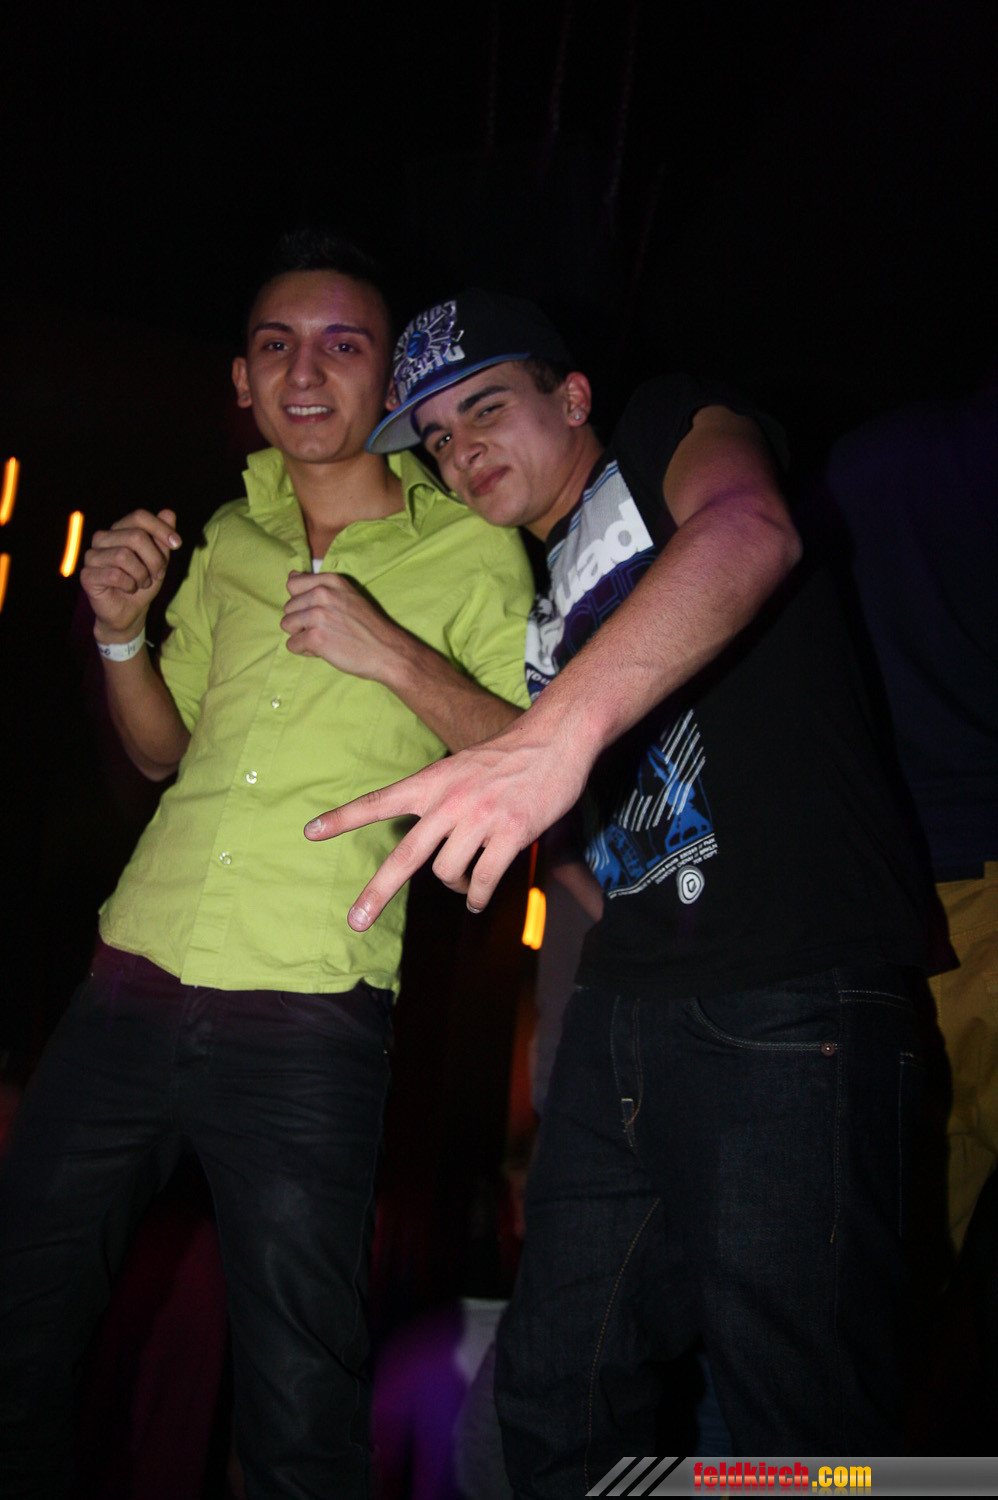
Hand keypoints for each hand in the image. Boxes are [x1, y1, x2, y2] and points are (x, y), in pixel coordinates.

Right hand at [81, 509, 180, 640]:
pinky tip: (129, 589)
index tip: (177, 544)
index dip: (160, 528)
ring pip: (124, 555)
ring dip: (142, 574)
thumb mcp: (159, 560)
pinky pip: (114, 574)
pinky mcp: (87, 576)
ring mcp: (92, 556)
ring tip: (142, 583)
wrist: (129, 613)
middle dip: (155, 558)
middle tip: (158, 574)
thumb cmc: (143, 583)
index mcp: (119, 530)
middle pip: (136, 536)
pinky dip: (129, 584)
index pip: (139, 517)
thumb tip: (168, 512)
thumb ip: (162, 537)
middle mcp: (102, 538)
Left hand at [281, 571, 404, 679]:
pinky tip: (325, 650)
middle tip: (327, 629)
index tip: (319, 611)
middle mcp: (322, 593)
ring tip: (325, 638)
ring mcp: (317, 615)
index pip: (293, 584)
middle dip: (302, 621)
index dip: (302, 602)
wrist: (387, 650)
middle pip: (289, 608)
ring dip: (302, 636)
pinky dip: (305, 651)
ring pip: (287, 625)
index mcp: (330, 581)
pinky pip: (292, 645)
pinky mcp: (314, 637)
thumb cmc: (367, 626)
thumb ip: (318, 585)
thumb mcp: (347, 594)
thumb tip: (291, 574)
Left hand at [304, 710, 591, 928]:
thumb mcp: (462, 767)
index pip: (379, 802)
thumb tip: (437, 849)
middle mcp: (449, 801)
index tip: (311, 832)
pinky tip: (478, 900)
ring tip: (465, 887)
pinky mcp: (511, 832)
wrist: (554, 737)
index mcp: (432, 782)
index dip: (343, 818)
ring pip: (449, 873)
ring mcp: (480, 818)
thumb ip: (443, 801)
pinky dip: (478, 896)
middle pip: (405, 857)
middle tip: (356, 921)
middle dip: (376, 893)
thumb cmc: (509, 755)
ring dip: (455, 888)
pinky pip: (484, 879)